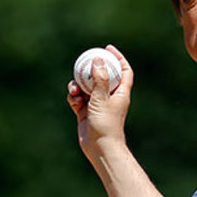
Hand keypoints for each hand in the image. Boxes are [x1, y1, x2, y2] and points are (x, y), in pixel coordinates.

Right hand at [66, 44, 132, 161]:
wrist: (99, 148)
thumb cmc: (106, 125)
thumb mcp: (102, 99)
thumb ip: (100, 79)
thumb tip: (98, 59)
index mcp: (120, 93)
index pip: (124, 71)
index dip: (118, 58)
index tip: (108, 49)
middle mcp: (110, 97)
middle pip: (102, 76)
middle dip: (91, 69)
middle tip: (83, 62)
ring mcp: (97, 105)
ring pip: (87, 87)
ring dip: (78, 85)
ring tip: (74, 88)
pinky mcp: (86, 113)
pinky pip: (78, 99)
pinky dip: (74, 96)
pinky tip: (72, 98)